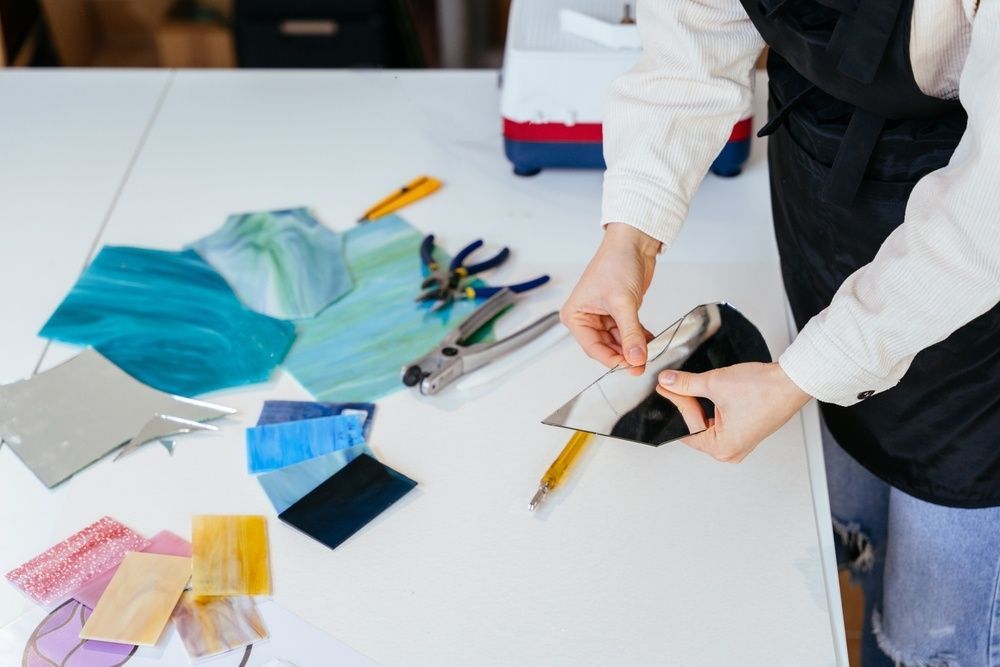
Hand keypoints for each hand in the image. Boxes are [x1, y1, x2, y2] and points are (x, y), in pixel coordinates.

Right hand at [561, 223, 660, 371]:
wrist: (633, 242)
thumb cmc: (616, 262)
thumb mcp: (622, 302)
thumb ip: (630, 333)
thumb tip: (635, 358)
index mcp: (575, 316)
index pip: (593, 348)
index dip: (612, 360)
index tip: (630, 367)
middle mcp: (586, 318)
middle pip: (606, 347)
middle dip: (625, 355)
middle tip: (642, 365)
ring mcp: (603, 316)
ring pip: (619, 342)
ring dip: (633, 348)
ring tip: (649, 353)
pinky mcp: (619, 312)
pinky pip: (628, 332)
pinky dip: (639, 339)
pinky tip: (650, 343)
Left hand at [657, 362, 810, 462]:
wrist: (792, 381)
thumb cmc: (765, 389)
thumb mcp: (715, 383)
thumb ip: (686, 383)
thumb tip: (668, 381)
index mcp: (722, 448)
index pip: (686, 427)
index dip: (676, 402)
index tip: (666, 386)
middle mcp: (731, 451)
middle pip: (694, 428)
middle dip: (686, 405)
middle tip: (678, 384)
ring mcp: (740, 443)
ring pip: (707, 424)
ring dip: (700, 405)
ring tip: (697, 387)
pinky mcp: (745, 432)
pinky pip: (720, 422)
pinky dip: (713, 408)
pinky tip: (713, 393)